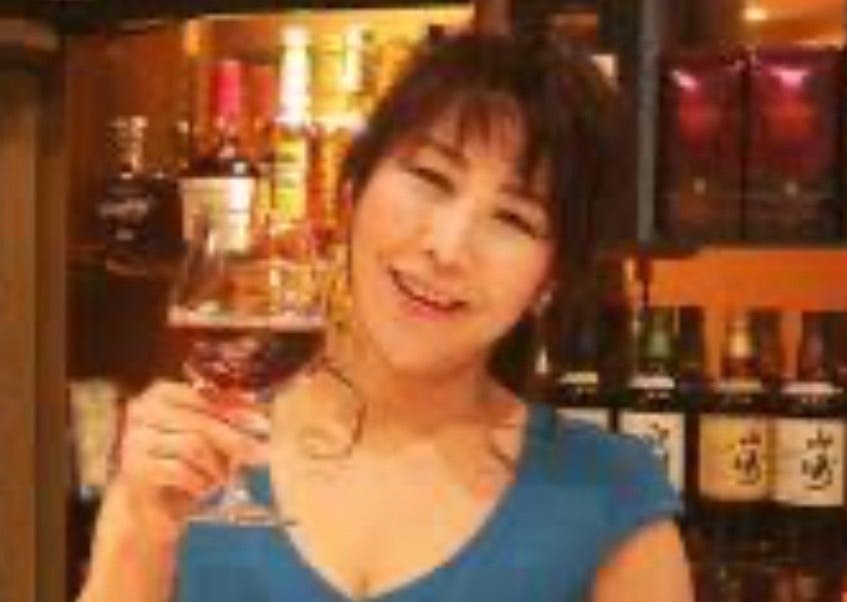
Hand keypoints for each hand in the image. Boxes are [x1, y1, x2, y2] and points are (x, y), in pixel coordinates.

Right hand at [109, 379, 269, 537]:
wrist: (146, 510)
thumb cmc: (180, 467)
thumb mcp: (207, 440)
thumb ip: (227, 423)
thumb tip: (262, 416)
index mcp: (160, 394)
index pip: (202, 395)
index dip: (234, 407)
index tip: (261, 420)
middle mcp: (142, 411)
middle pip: (201, 421)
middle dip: (235, 439)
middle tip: (262, 453)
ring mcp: (134, 440)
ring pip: (192, 445)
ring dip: (216, 465)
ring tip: (223, 478)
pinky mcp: (135, 470)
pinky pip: (180, 471)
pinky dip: (199, 481)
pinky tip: (203, 489)